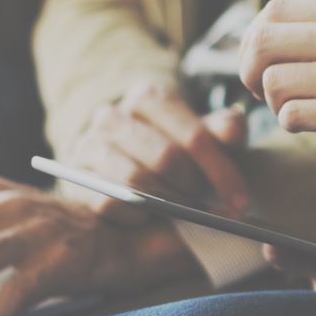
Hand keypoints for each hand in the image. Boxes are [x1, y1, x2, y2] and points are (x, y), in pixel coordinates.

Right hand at [69, 80, 249, 222]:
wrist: (117, 165)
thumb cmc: (170, 150)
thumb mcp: (200, 137)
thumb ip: (221, 130)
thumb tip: (232, 133)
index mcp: (148, 97)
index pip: (194, 135)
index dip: (221, 170)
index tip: (240, 199)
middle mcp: (113, 115)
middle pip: (166, 158)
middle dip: (195, 189)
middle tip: (212, 209)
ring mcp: (89, 145)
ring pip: (136, 181)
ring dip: (168, 204)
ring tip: (184, 212)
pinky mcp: (75, 178)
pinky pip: (111, 203)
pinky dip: (136, 216)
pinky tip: (149, 218)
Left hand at [239, 0, 315, 164]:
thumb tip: (267, 39)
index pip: (273, 12)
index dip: (254, 40)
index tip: (263, 63)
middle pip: (262, 43)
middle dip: (249, 72)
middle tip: (262, 93)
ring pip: (272, 83)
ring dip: (275, 104)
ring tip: (300, 111)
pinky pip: (293, 116)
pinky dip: (293, 124)